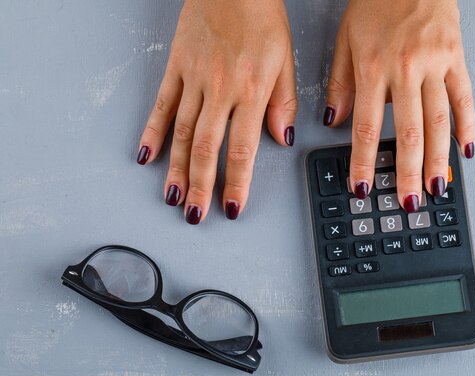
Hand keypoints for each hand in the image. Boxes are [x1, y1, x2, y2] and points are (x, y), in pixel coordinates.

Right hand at [137, 0, 296, 222]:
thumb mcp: (286, 60)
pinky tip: (147, 155)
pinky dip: (152, 132)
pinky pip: (161, 105)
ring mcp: (194, 79)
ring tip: (173, 198)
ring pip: (182, 134)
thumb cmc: (261, 16)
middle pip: (207, 150)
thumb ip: (282, 103)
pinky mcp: (176, 67)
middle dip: (201, 188)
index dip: (237, 184)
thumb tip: (281, 138)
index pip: (242, 150)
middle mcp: (220, 90)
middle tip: (196, 215)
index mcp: (251, 92)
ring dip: (177, 170)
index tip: (232, 207)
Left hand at [324, 0, 474, 210]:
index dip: (365, 162)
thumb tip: (335, 120)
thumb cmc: (376, 2)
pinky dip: (467, 127)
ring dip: (437, 160)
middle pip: (408, 133)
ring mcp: (436, 64)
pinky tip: (465, 151)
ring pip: (439, 122)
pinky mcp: (457, 58)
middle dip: (407, 173)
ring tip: (436, 187)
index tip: (364, 186)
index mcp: (373, 68)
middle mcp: (406, 70)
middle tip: (407, 202)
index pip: (368, 127)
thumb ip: (340, 83)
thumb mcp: (346, 40)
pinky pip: (465, 98)